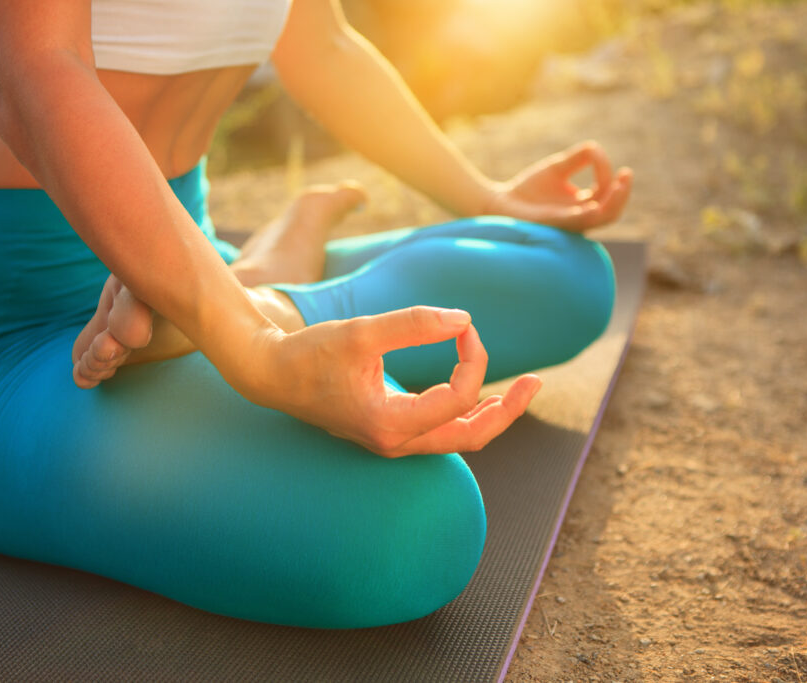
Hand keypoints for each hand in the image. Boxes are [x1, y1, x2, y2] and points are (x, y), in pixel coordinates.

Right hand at [252, 306, 541, 457]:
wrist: (269, 374)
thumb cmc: (309, 353)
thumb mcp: (361, 332)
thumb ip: (413, 324)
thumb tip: (464, 319)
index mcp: (391, 424)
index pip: (457, 398)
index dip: (472, 356)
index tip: (463, 324)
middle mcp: (396, 442)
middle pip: (471, 437)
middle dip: (507, 409)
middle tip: (537, 383)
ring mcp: (392, 440)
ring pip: (457, 438)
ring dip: (491, 415)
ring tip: (522, 390)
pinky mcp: (389, 430)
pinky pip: (440, 430)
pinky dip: (465, 413)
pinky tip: (480, 394)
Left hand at [484, 140, 632, 231]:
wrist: (501, 202)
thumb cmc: (529, 190)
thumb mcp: (558, 168)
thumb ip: (579, 158)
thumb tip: (597, 149)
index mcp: (582, 206)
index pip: (606, 194)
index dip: (611, 178)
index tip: (602, 158)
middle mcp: (579, 218)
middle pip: (613, 212)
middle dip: (623, 194)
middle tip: (626, 175)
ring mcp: (569, 224)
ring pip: (601, 220)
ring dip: (613, 203)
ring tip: (618, 185)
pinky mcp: (554, 226)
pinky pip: (576, 223)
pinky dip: (586, 215)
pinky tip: (593, 205)